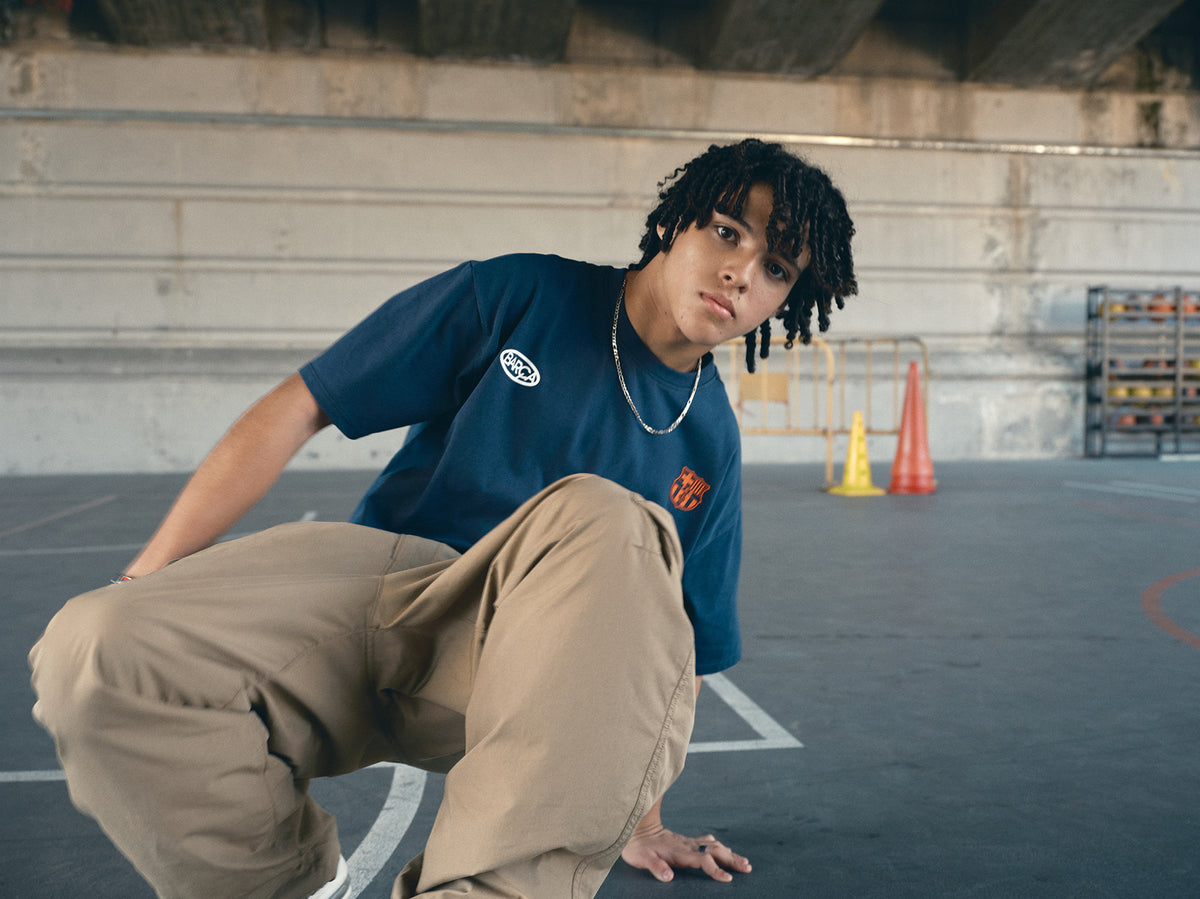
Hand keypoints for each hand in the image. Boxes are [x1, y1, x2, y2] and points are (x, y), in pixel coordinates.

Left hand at [621, 823, 750, 883]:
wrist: (636, 828)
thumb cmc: (638, 848)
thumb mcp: (642, 859)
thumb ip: (656, 867)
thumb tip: (668, 876)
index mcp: (680, 852)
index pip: (703, 861)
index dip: (715, 870)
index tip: (728, 879)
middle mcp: (688, 846)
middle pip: (715, 851)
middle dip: (732, 860)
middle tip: (748, 868)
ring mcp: (688, 842)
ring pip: (714, 846)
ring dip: (730, 853)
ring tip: (744, 862)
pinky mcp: (686, 841)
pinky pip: (707, 842)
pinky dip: (718, 846)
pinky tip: (723, 848)